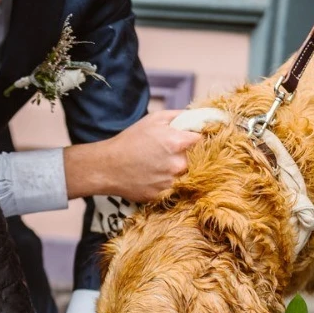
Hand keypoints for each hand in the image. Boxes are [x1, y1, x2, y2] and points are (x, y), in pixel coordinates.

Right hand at [63, 110, 201, 202]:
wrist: (108, 167)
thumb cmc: (131, 140)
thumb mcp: (155, 119)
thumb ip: (181, 116)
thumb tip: (203, 117)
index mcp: (177, 142)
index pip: (206, 141)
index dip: (204, 139)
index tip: (201, 140)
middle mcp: (177, 164)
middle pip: (200, 161)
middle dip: (194, 156)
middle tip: (179, 154)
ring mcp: (171, 182)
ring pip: (189, 177)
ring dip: (182, 172)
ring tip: (165, 166)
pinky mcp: (163, 196)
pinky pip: (176, 189)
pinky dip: (171, 183)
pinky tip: (158, 177)